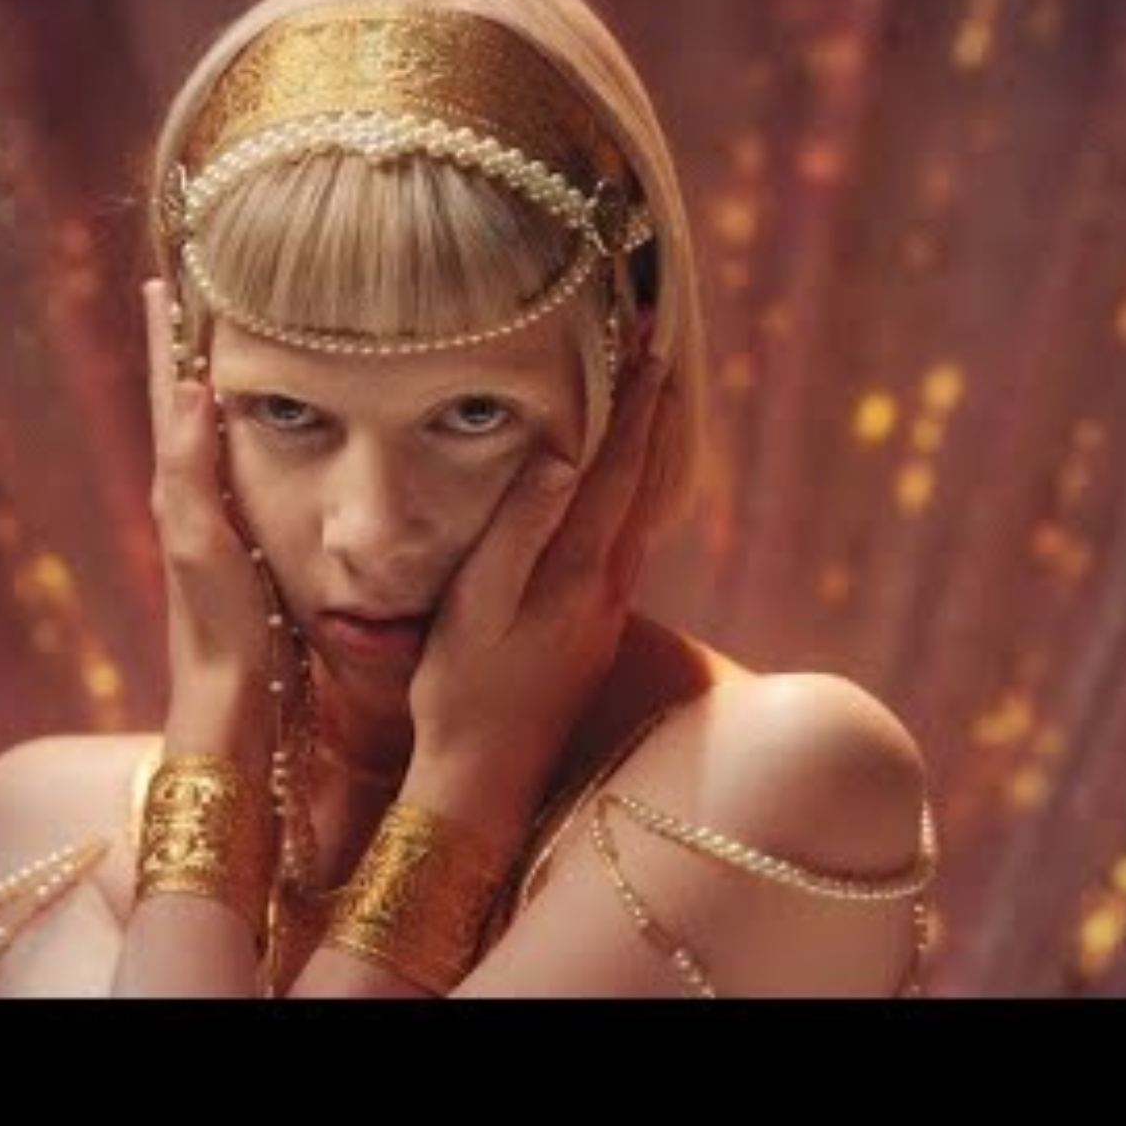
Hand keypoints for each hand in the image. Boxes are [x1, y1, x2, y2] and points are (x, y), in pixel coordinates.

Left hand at [141, 278, 283, 750]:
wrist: (230, 699)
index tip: (165, 284)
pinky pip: (238, 465)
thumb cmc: (218, 626)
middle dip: (185, 350)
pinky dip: (242, 430)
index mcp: (179, 488)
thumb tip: (195, 387)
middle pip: (184, 404)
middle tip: (191, 294)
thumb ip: (191, 467)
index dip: (168, 342)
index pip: (170, 396)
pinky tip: (259, 431)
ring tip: (225, 344)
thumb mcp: (201, 541)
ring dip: (211, 385)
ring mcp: (216, 520)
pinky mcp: (244, 542)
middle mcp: (191, 497)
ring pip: (210, 433)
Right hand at [407, 352, 674, 808]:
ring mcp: (606, 610)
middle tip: (662, 353)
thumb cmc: (462, 691)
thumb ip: (517, 532)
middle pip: (642, 483)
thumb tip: (559, 457)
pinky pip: (625, 540)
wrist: (487, 778)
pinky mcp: (595, 629)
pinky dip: (629, 495)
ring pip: (639, 512)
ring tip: (647, 403)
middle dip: (653, 417)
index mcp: (577, 571)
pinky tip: (617, 487)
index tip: (652, 347)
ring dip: (645, 454)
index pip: (617, 470)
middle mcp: (606, 586)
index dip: (636, 406)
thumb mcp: (474, 608)